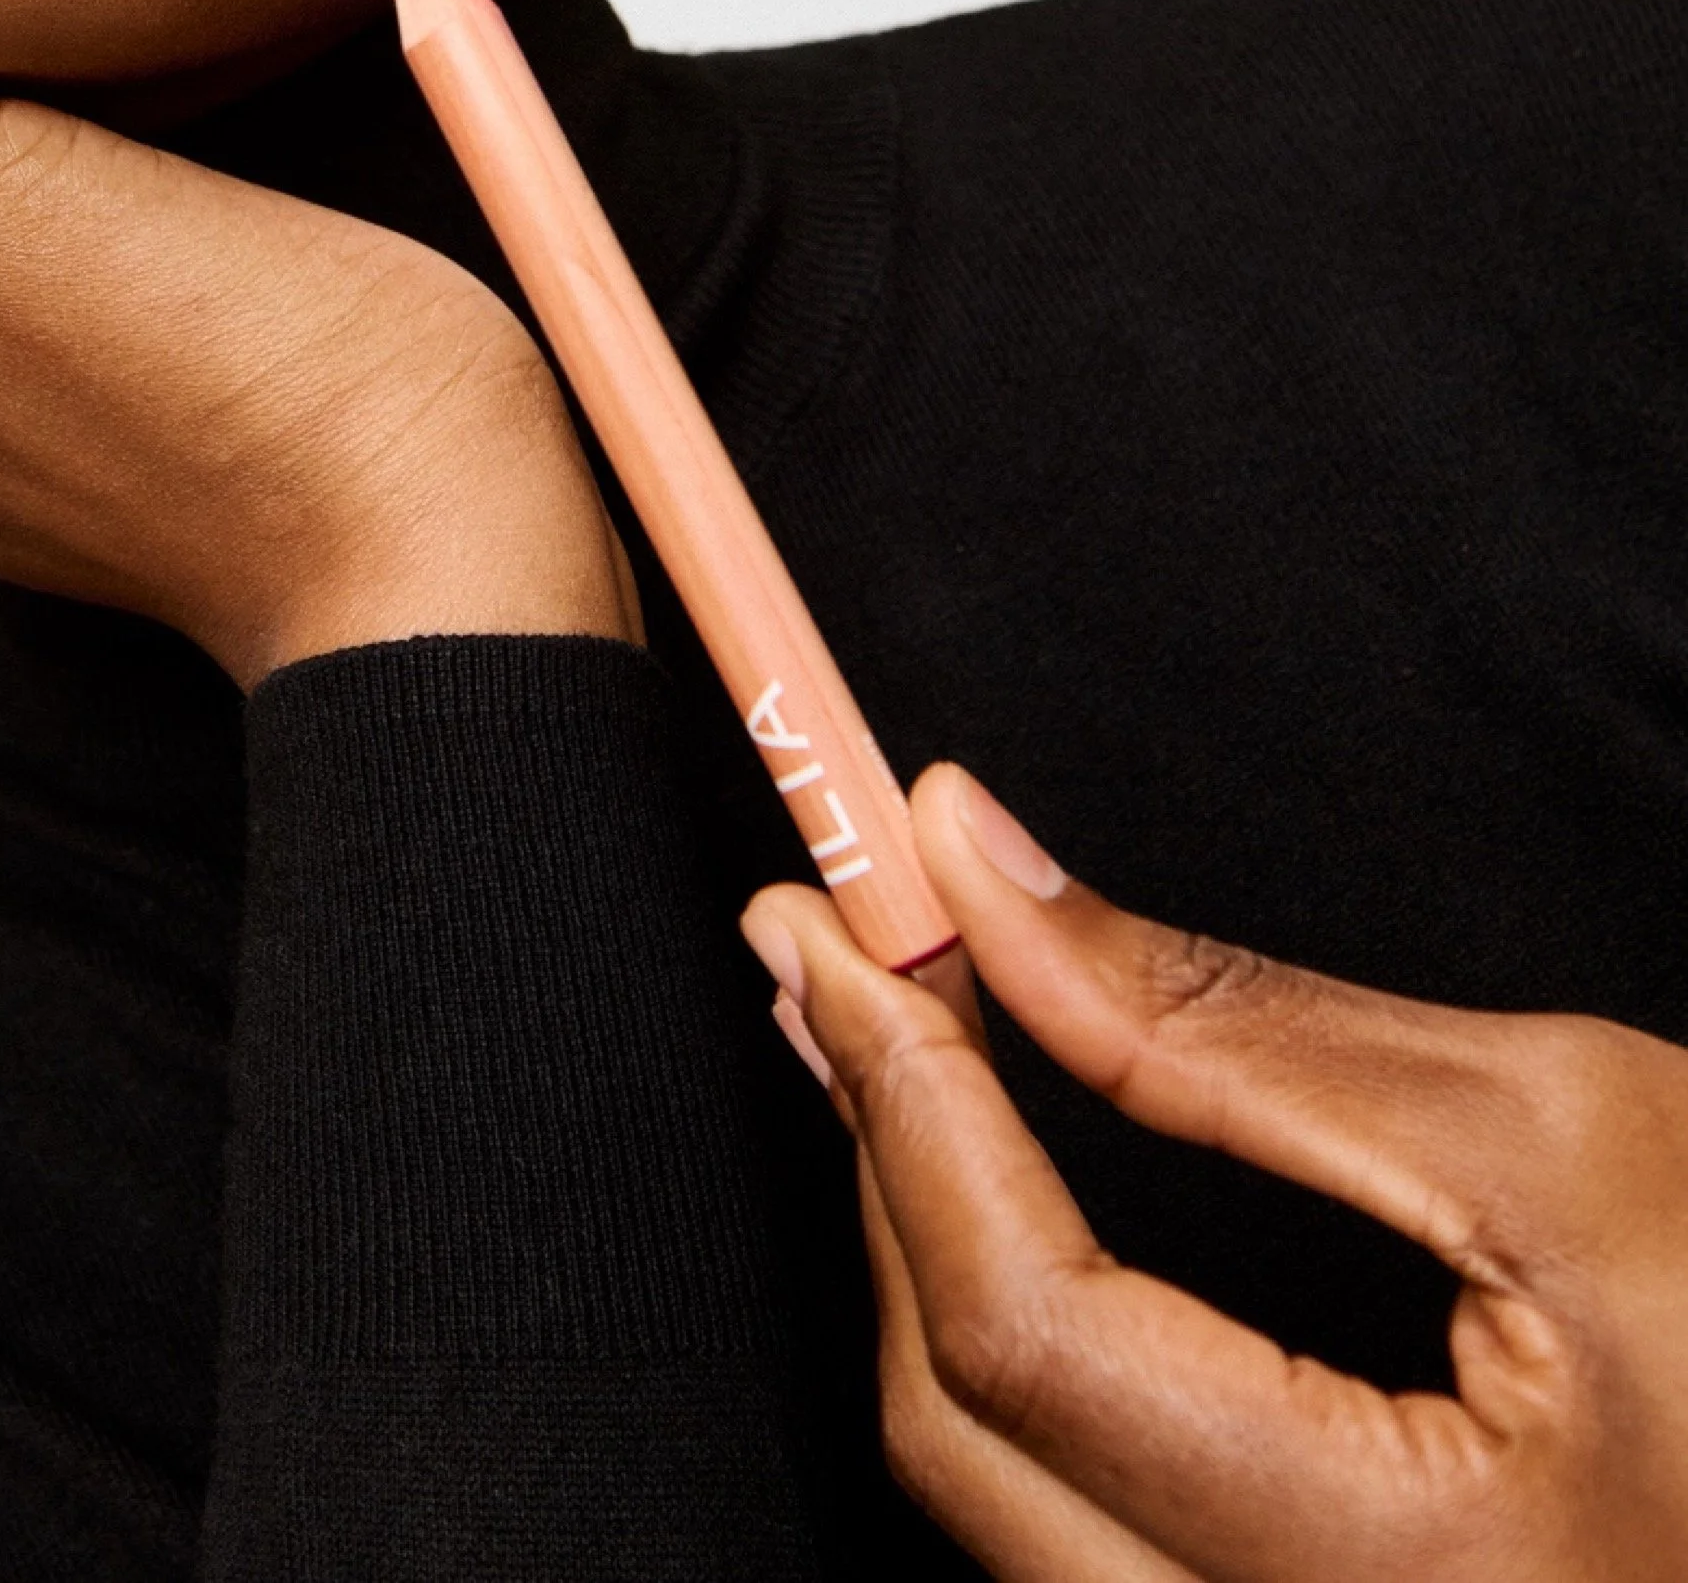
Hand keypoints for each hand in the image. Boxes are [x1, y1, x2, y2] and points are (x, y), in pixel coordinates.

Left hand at [743, 768, 1687, 1581]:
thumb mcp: (1552, 1133)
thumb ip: (1226, 1024)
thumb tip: (980, 866)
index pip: (1036, 1334)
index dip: (910, 1098)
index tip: (836, 920)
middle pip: (968, 1442)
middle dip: (879, 1165)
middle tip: (827, 957)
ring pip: (1000, 1512)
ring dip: (919, 1259)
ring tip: (892, 1057)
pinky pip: (1077, 1544)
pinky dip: (1003, 1368)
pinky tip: (988, 1218)